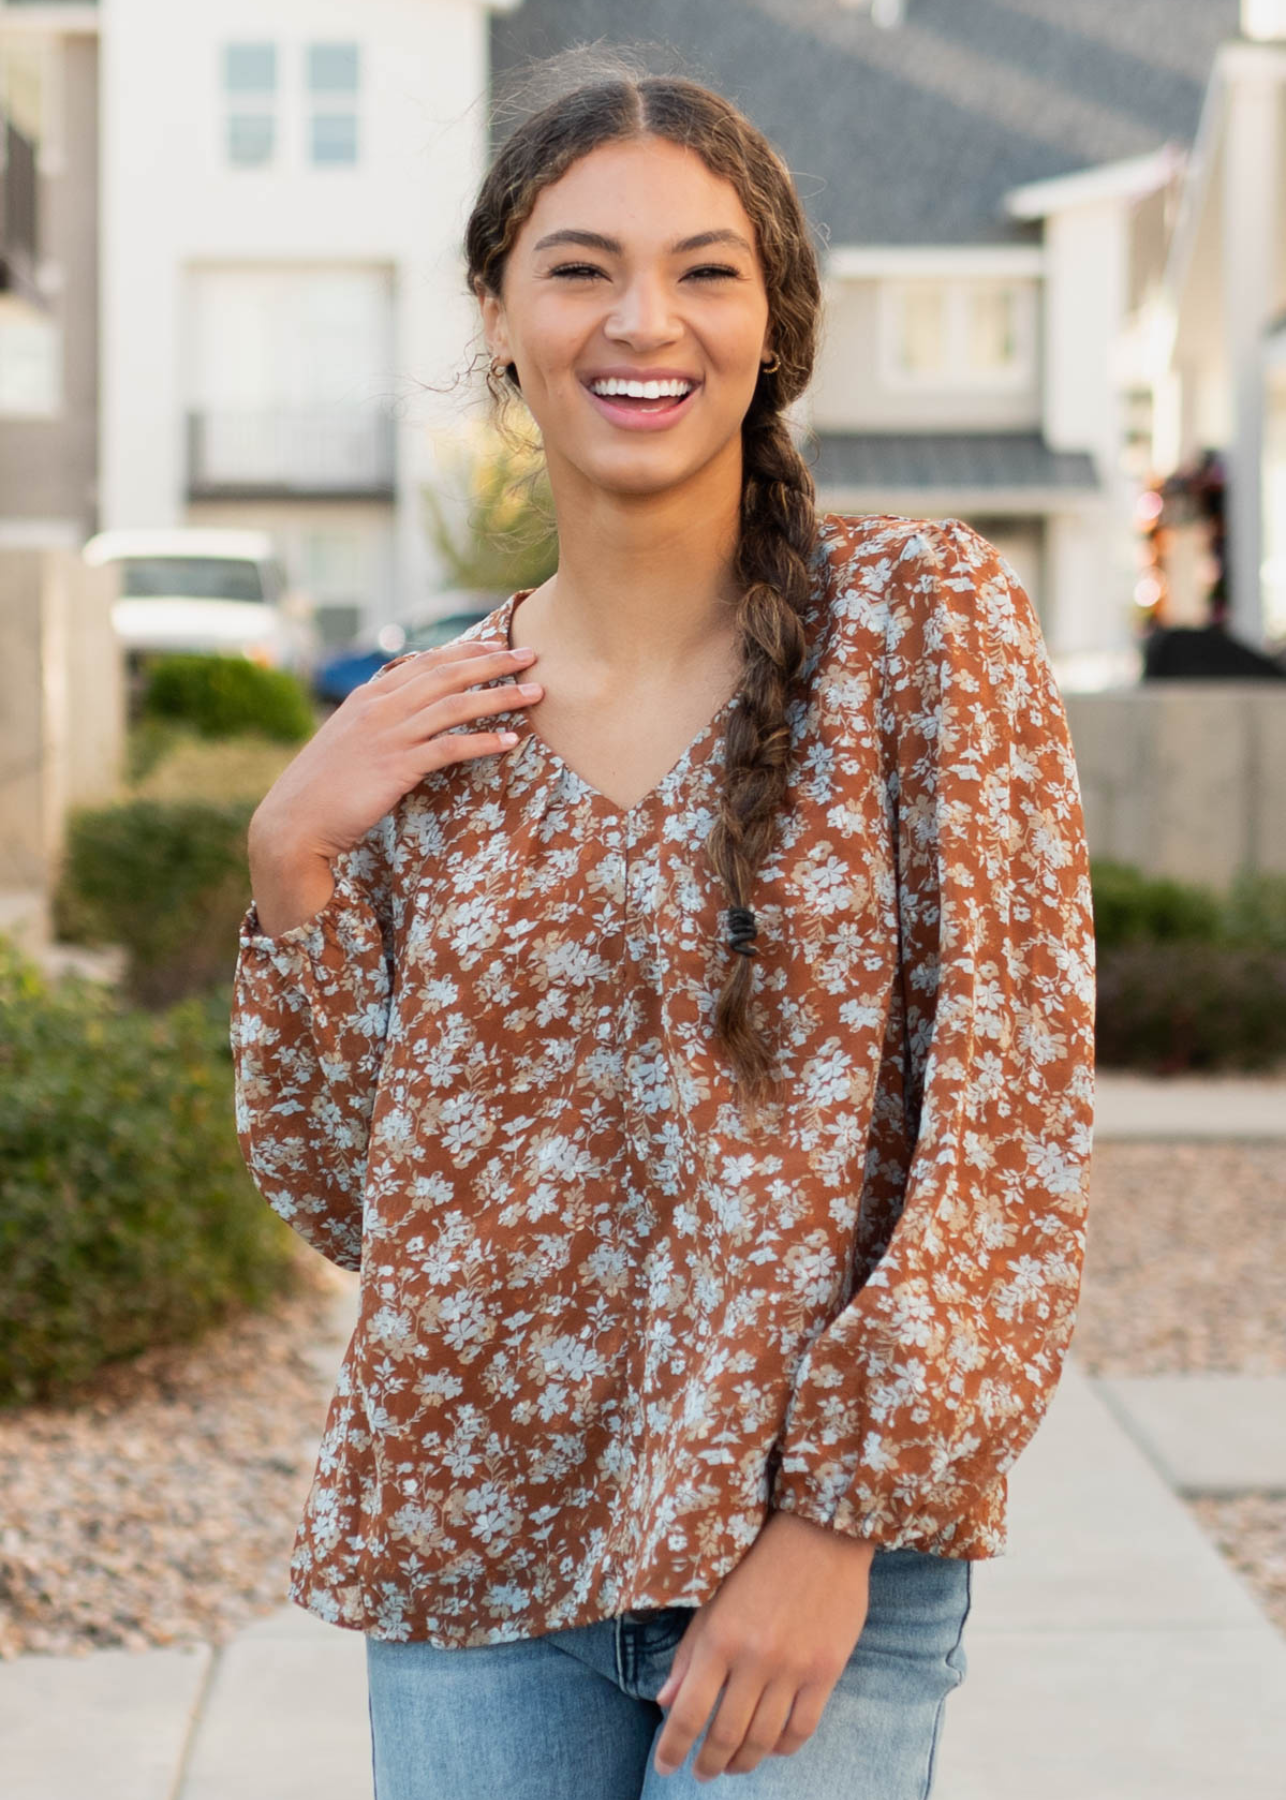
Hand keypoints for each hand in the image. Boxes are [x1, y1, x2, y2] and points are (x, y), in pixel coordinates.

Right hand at [248, 639, 541, 933]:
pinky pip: (449, 748)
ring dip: (499, 697)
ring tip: (535, 693)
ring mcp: (388, 736)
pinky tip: (510, 741)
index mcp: (369, 697)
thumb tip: (407, 716)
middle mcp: (380, 708)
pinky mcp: (396, 768)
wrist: (294, 821)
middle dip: (492, 663)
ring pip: (455, 706)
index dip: (464, 651)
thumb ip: (377, 722)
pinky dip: (482, 741)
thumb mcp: (348, 741)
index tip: (496, 645)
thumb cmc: (322, 788)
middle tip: (530, 655)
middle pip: (446, 675)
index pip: (424, 663)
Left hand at [652, 1510, 873, 1782]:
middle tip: (701, 1773)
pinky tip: (770, 1747)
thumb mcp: (714, 1597)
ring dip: (743, 1762)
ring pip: (763, 1739)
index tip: (666, 1766)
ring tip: (732, 1766)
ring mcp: (793, 1668)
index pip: (688, 1711)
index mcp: (719, 1637)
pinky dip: (782, 1748)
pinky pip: (802, 1728)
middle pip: (726, 1734)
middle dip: (708, 1763)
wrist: (821, 1532)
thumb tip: (665, 1700)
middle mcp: (754, 1658)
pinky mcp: (826, 1671)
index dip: (673, 1747)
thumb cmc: (759, 1559)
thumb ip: (690, 1651)